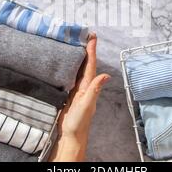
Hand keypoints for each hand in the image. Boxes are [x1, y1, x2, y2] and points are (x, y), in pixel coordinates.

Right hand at [50, 33, 110, 160]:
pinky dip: (71, 66)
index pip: (90, 65)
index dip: (91, 50)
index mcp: (88, 86)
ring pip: (79, 69)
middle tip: (85, 34)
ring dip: (79, 56)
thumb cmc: (78, 122)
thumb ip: (94, 91)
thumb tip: (106, 75)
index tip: (92, 36)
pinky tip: (66, 62)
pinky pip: (71, 76)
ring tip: (76, 43)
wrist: (70, 136)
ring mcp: (77, 90)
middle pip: (86, 64)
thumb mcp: (86, 105)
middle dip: (86, 49)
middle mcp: (84, 86)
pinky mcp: (69, 94)